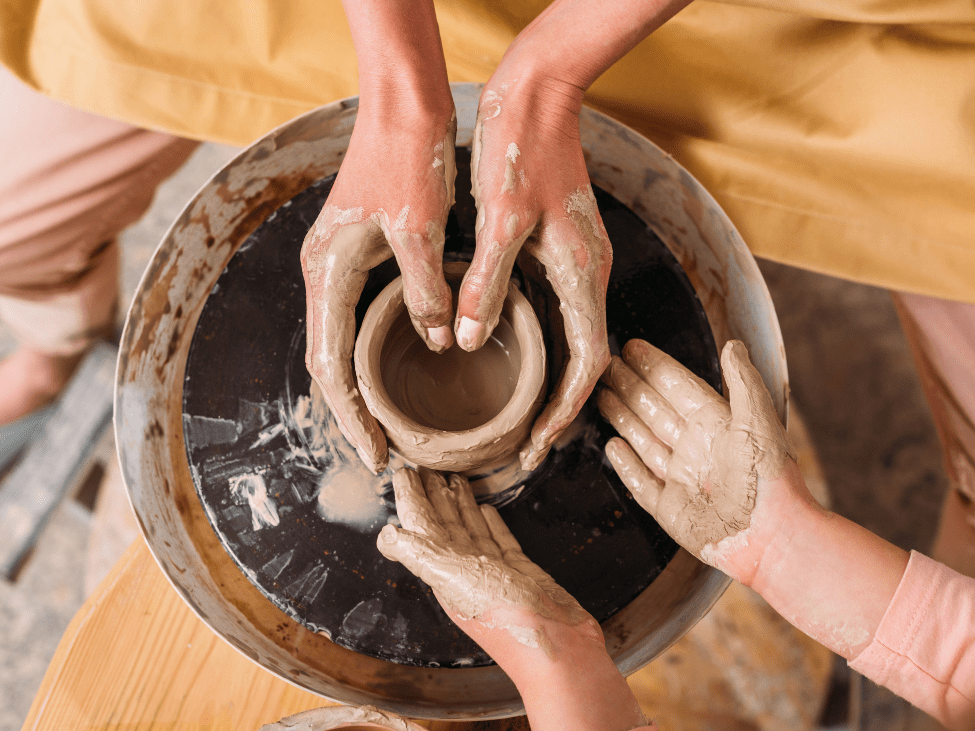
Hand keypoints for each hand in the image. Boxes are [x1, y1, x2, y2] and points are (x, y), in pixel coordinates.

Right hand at [301, 102, 455, 473]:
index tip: (375, 453)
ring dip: (356, 389)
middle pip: (327, 362)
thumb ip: (424, 293)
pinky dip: (365, 357)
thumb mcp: (421, 232)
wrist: (400, 107)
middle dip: (350, 412)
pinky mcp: (353, 256)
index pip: (331, 365)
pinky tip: (390, 374)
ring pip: (337, 344)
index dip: (352, 416)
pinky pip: (352, 320)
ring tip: (383, 427)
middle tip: (381, 453)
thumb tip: (437, 342)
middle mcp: (321, 273)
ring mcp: (334, 265)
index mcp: (328, 272)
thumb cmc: (407, 161)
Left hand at [377, 466, 649, 730]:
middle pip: (443, 522)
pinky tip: (488, 508)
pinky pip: (500, 540)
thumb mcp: (456, 581)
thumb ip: (421, 554)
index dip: (411, 497)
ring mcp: (492, 571)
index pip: (421, 524)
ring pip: (471, 528)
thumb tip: (385, 534)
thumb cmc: (506, 619)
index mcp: (443, 569)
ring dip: (460, 504)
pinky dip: (491, 523)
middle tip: (427, 465)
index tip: (404, 470)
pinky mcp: (521, 572)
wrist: (558, 651)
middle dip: (433, 494)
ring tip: (454, 478)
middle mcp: (464, 569)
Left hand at [461, 73, 611, 471]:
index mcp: (582, 271)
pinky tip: (513, 354)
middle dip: (558, 406)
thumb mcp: (500, 222)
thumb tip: (471, 341)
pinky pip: (559, 309)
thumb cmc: (522, 149)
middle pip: (584, 358)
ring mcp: (580, 259)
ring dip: (551, 379)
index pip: (587, 364)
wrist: (540, 93)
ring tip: (518, 414)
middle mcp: (589, 271)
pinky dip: (544, 344)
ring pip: (573, 336)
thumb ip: (488, 285)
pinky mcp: (563, 246)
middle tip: (525, 445)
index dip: (563, 411)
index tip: (537, 445)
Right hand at [598, 339, 799, 584]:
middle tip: (605, 367)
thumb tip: (732, 344)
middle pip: (656, 411)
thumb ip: (743, 380)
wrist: (770, 537)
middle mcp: (698, 449)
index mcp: (718, 425)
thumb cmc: (769, 478)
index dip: (655, 367)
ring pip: (644, 440)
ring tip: (601, 396)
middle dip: (631, 387)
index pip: (679, 388)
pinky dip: (626, 464)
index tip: (631, 348)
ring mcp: (682, 479)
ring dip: (623, 417)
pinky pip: (641, 482)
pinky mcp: (670, 509)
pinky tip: (612, 446)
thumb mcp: (758, 420)